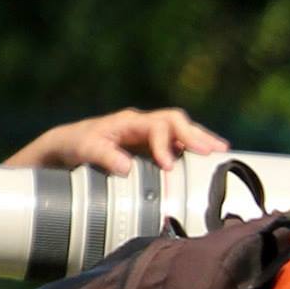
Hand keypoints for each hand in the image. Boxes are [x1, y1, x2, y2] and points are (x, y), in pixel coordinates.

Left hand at [4, 106, 228, 175]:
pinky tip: (209, 159)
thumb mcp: (83, 149)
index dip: (165, 144)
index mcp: (129, 122)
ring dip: (201, 139)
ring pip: (181, 130)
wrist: (68, 147)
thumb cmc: (75, 146)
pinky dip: (195, 150)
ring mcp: (149, 136)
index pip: (157, 125)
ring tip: (221, 151)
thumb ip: (102, 155)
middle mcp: (143, 125)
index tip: (168, 165)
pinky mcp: (152, 148)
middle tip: (213, 150)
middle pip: (176, 121)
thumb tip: (126, 167)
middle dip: (195, 135)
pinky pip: (178, 144)